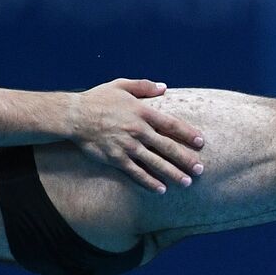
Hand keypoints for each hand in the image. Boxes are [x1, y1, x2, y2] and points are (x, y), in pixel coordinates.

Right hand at [71, 79, 205, 192]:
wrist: (74, 116)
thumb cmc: (97, 99)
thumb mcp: (121, 85)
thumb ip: (144, 86)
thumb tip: (164, 87)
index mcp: (142, 111)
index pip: (170, 124)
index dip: (187, 133)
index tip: (200, 142)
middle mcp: (138, 130)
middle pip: (167, 147)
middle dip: (185, 159)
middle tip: (200, 169)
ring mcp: (128, 146)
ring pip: (155, 162)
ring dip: (172, 173)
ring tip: (187, 183)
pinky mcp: (116, 159)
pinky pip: (136, 173)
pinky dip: (149, 182)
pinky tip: (161, 189)